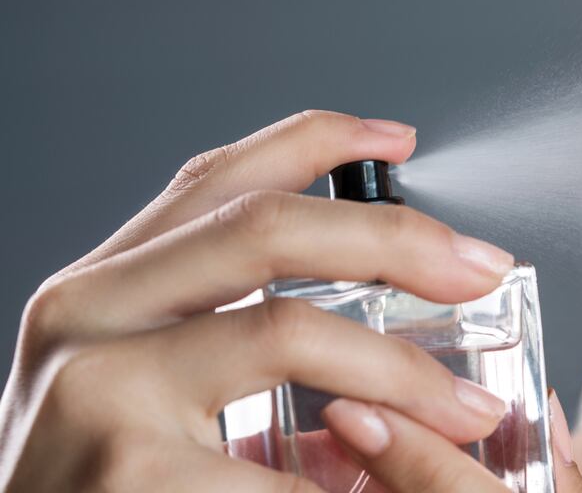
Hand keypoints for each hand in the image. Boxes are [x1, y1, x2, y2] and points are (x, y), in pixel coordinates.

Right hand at [0, 110, 581, 490]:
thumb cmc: (93, 481)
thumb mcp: (136, 381)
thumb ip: (222, 328)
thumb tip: (373, 309)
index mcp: (104, 286)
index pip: (217, 180)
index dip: (316, 141)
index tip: (397, 137)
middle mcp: (87, 314)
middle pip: (265, 228)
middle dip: (394, 238)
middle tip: (481, 268)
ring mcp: (98, 392)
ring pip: (286, 331)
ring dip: (402, 371)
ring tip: (466, 411)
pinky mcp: (129, 477)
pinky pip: (286, 463)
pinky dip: (350, 477)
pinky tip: (382, 490)